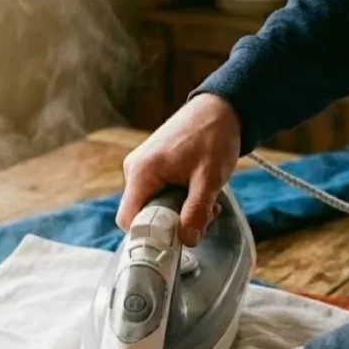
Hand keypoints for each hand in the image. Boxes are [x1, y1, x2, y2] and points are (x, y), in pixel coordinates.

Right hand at [117, 93, 241, 245]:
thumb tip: (187, 240)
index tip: (173, 239)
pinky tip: (193, 191)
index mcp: (142, 172)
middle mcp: (134, 170)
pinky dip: (173, 199)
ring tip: (200, 199)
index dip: (147, 235)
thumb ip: (196, 211)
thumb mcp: (209, 178)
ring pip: (149, 205)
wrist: (220, 107)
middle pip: (140, 214)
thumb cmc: (213, 136)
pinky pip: (154, 193)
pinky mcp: (149, 166)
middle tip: (198, 217)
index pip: (128, 220)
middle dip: (168, 223)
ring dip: (174, 211)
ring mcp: (140, 167)